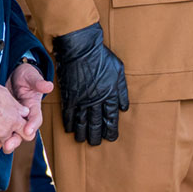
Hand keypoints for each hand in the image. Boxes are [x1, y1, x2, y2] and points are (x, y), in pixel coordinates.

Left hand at [8, 60, 53, 142]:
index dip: (32, 125)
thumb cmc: (25, 77)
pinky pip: (0, 134)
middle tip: (8, 145)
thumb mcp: (31, 77)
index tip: (27, 130)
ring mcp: (13, 120)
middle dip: (15, 140)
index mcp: (33, 107)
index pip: (36, 118)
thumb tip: (48, 85)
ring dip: (3, 144)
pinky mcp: (2, 121)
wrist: (14, 77)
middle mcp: (25, 117)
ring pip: (11, 136)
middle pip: (23, 134)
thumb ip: (38, 82)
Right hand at [53, 23, 128, 145]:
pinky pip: (69, 114)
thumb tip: (124, 107)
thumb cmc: (101, 57)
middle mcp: (96, 100)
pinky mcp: (69, 96)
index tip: (111, 137)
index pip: (111, 118)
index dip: (110, 129)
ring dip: (82, 133)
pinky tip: (70, 130)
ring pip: (82, 122)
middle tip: (95, 143)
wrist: (80, 48)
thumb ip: (121, 91)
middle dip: (96, 135)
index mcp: (109, 95)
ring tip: (82, 140)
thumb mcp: (118, 71)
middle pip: (96, 123)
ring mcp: (81, 99)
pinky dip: (69, 123)